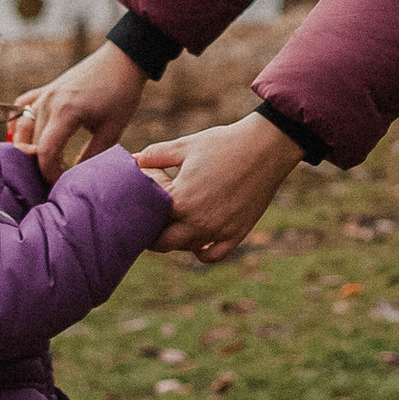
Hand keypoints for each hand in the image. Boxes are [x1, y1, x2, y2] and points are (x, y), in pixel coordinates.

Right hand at [10, 38, 145, 181]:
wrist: (123, 59)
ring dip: (29, 147)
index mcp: (65, 112)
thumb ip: (92, 156)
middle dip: (41, 164)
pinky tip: (28, 136)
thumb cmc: (121, 93)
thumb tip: (76, 179)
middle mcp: (49, 102)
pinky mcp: (46, 89)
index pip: (44, 152)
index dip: (50, 173)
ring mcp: (45, 94)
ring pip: (22, 127)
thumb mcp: (112, 129)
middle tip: (59, 176)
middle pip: (31, 143)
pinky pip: (22, 107)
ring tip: (49, 160)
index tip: (61, 182)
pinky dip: (19, 123)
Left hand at [137, 113, 303, 261]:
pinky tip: (198, 240)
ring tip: (174, 226)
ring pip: (186, 249)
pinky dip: (202, 252)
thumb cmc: (223, 143)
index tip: (136, 213)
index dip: (139, 217)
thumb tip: (133, 160)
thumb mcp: (185, 145)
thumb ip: (155, 155)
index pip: (148, 220)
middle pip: (164, 243)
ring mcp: (218, 231)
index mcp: (180, 199)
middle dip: (154, 235)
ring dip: (177, 240)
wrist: (265, 148)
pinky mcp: (236, 234)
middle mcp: (197, 221)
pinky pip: (213, 256)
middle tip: (151, 224)